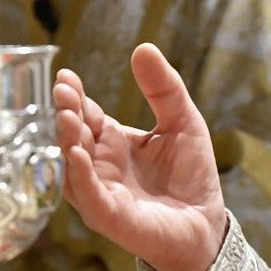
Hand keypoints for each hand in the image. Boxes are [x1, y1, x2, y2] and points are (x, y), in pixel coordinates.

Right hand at [54, 43, 226, 270]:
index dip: (75, 96)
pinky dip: (80, 175)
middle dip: (66, 113)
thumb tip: (144, 47)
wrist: (207, 223)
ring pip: (72, 165)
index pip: (86, 114)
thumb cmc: (191, 175)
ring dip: (67, 141)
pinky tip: (78, 154)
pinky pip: (88, 196)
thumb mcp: (183, 121)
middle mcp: (99, 166)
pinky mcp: (110, 217)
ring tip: (67, 116)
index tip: (65, 76)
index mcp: (112, 142)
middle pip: (73, 136)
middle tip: (62, 91)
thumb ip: (164, 88)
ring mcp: (101, 192)